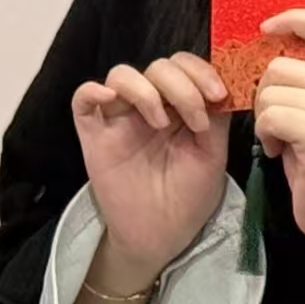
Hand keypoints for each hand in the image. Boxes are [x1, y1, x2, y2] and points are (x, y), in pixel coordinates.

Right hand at [72, 53, 231, 291]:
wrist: (160, 237)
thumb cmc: (188, 198)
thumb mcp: (213, 156)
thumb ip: (216, 118)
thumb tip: (222, 85)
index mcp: (179, 106)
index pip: (185, 66)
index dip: (201, 71)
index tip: (217, 95)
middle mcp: (149, 105)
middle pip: (158, 66)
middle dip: (181, 85)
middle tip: (196, 120)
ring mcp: (119, 117)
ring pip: (122, 74)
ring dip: (146, 90)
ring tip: (161, 123)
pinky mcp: (93, 134)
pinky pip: (82, 99)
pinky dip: (92, 91)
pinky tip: (109, 98)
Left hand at [254, 10, 304, 258]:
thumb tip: (266, 53)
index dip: (293, 19)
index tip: (266, 29)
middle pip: (279, 65)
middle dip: (265, 94)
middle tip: (278, 123)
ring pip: (269, 92)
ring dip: (264, 118)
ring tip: (281, 141)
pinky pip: (270, 117)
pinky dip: (265, 135)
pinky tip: (277, 152)